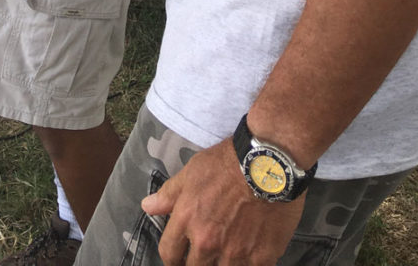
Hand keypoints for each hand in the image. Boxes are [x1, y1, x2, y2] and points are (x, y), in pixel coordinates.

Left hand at [142, 140, 303, 265]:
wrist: (269, 164)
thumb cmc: (228, 162)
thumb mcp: (192, 171)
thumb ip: (170, 194)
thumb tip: (148, 206)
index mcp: (187, 220)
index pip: (169, 254)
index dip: (172, 258)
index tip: (178, 256)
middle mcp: (208, 242)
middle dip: (195, 262)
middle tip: (203, 254)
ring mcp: (235, 253)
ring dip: (221, 264)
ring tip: (225, 252)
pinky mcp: (262, 258)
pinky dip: (246, 264)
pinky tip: (248, 254)